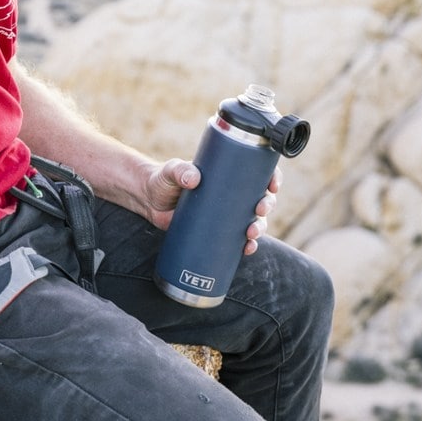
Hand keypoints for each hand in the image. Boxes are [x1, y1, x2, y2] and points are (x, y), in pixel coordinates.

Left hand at [144, 160, 281, 254]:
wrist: (148, 201)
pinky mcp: (215, 232)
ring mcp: (224, 215)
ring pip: (253, 221)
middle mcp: (231, 195)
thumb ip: (180, 170)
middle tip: (259, 209)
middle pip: (260, 199)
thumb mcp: (171, 171)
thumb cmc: (163, 180)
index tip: (273, 184)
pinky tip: (247, 250)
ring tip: (251, 234)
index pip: (257, 173)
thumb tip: (193, 178)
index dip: (271, 178)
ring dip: (260, 228)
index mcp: (227, 175)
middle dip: (267, 206)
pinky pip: (237, 240)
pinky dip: (246, 245)